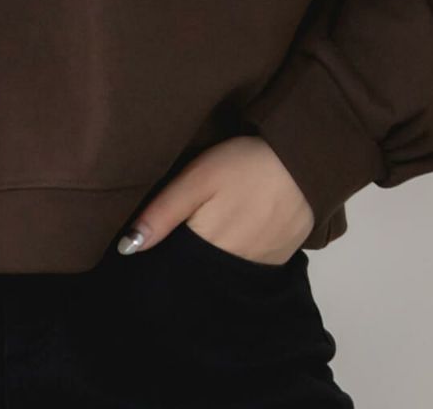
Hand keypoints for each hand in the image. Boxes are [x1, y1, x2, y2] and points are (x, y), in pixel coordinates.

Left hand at [117, 136, 314, 265]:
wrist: (305, 161)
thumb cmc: (245, 164)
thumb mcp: (198, 177)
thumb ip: (163, 213)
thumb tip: (126, 248)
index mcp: (207, 248)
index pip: (174, 266)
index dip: (161, 254)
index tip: (150, 240)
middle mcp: (232, 268)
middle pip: (198, 271)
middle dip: (184, 256)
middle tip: (181, 226)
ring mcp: (259, 266)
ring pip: (222, 270)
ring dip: (211, 255)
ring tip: (209, 224)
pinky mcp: (278, 258)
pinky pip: (247, 265)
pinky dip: (236, 252)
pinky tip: (235, 227)